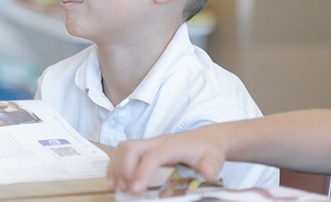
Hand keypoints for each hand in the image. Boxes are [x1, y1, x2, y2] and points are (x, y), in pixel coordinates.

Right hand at [108, 130, 228, 194]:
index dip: (141, 171)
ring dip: (116, 167)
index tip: (136, 189)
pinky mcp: (143, 149)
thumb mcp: (215, 158)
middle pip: (131, 148)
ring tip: (117, 187)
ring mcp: (148, 144)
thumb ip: (211, 165)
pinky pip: (123, 152)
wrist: (205, 139)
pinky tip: (115, 181)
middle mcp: (156, 142)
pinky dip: (115, 166)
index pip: (152, 156)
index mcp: (172, 146)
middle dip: (124, 169)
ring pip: (123, 148)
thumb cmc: (207, 150)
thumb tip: (207, 173)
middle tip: (127, 190)